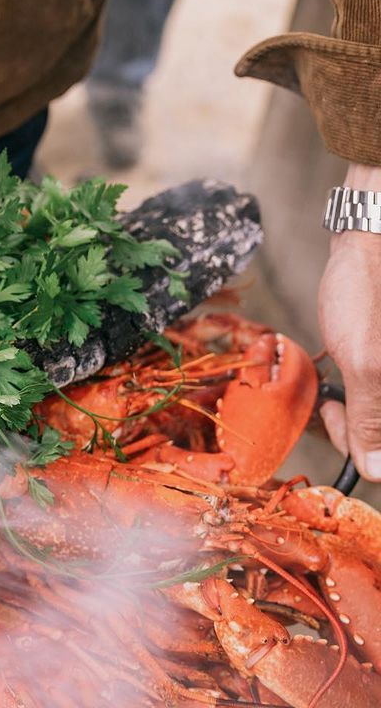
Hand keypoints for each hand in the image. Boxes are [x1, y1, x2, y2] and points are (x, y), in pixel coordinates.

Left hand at [318, 162, 380, 479]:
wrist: (373, 236)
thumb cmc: (371, 288)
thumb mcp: (367, 361)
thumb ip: (372, 417)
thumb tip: (377, 471)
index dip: (368, 451)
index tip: (335, 422)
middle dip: (358, 425)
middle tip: (331, 403)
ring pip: (378, 413)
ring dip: (356, 406)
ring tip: (339, 378)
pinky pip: (376, 387)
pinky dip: (361, 385)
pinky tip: (348, 363)